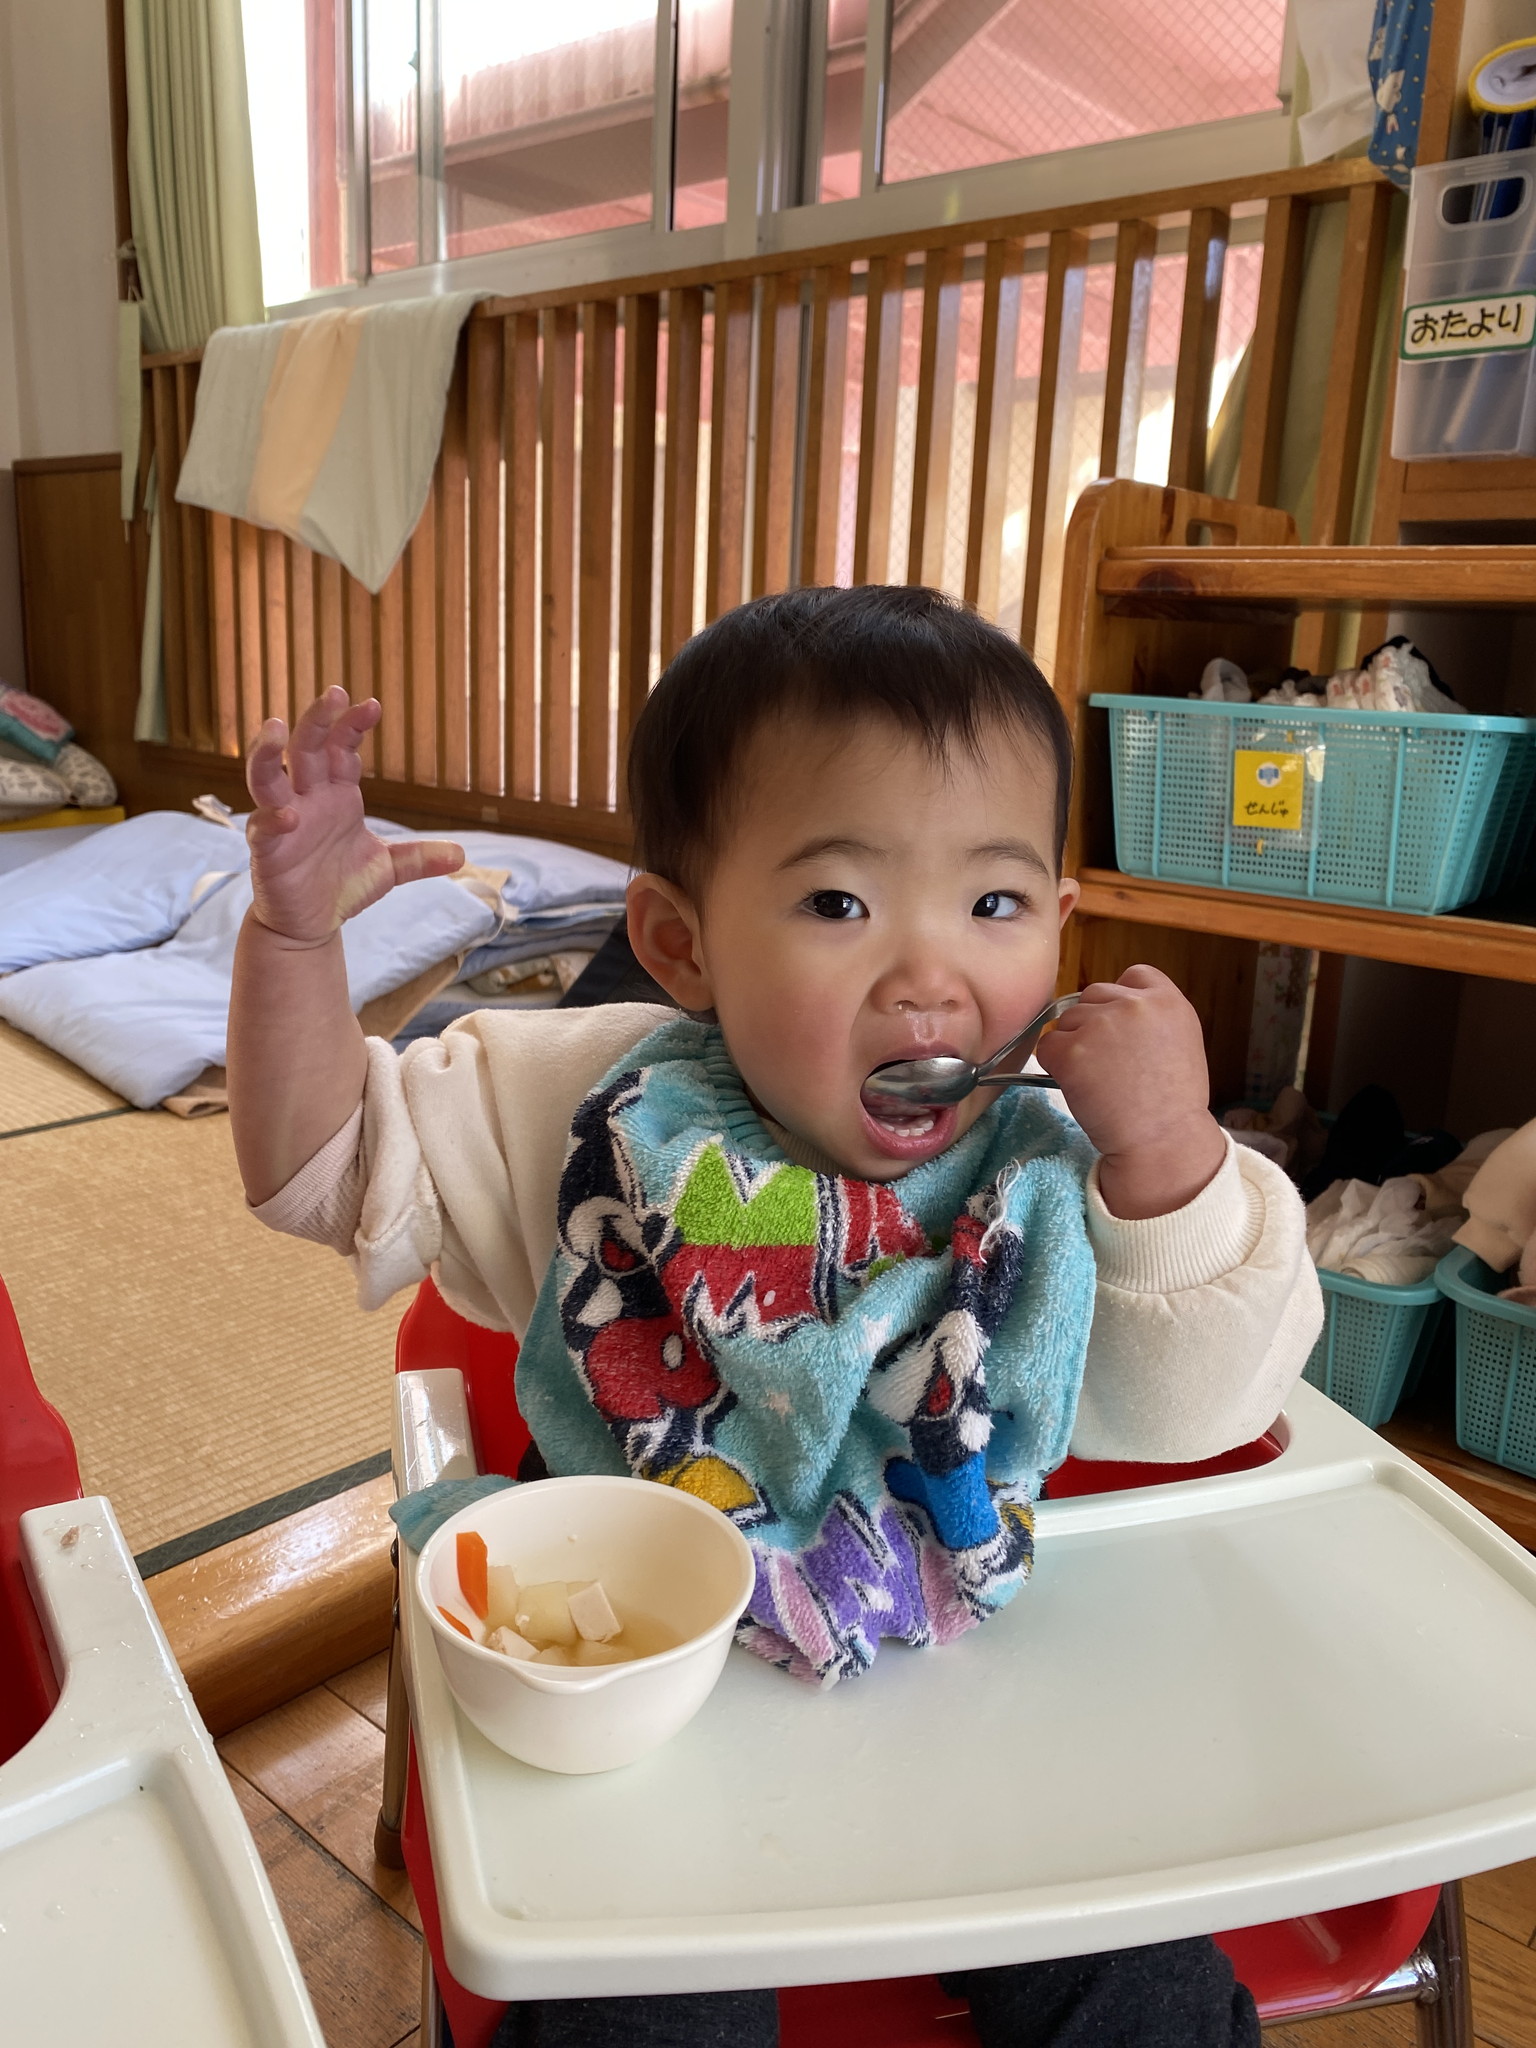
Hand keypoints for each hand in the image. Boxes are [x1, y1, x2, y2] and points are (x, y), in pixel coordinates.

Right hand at [245, 687, 463, 943]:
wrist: (311, 923)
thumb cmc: (342, 886)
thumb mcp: (389, 870)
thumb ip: (420, 858)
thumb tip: (462, 855)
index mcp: (336, 794)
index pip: (340, 748)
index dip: (352, 725)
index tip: (371, 705)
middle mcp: (308, 798)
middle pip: (305, 748)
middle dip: (317, 719)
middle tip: (334, 693)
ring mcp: (284, 820)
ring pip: (267, 776)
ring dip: (268, 751)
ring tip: (276, 726)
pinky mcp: (268, 850)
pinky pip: (264, 826)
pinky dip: (273, 818)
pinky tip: (289, 815)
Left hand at [1035, 964, 1224, 1218]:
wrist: (1163, 1143)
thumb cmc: (1173, 1103)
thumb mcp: (1180, 1042)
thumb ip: (1151, 1017)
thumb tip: (1109, 1010)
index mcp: (1167, 1000)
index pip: (1132, 975)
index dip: (1120, 1001)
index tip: (1122, 1028)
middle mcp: (1133, 1004)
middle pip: (1093, 996)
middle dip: (1093, 1024)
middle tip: (1108, 1064)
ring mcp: (1100, 1025)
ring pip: (1066, 1020)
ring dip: (1073, 1045)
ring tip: (1099, 1080)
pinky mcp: (1071, 1051)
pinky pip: (1046, 1047)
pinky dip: (1055, 1066)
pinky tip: (1079, 1087)